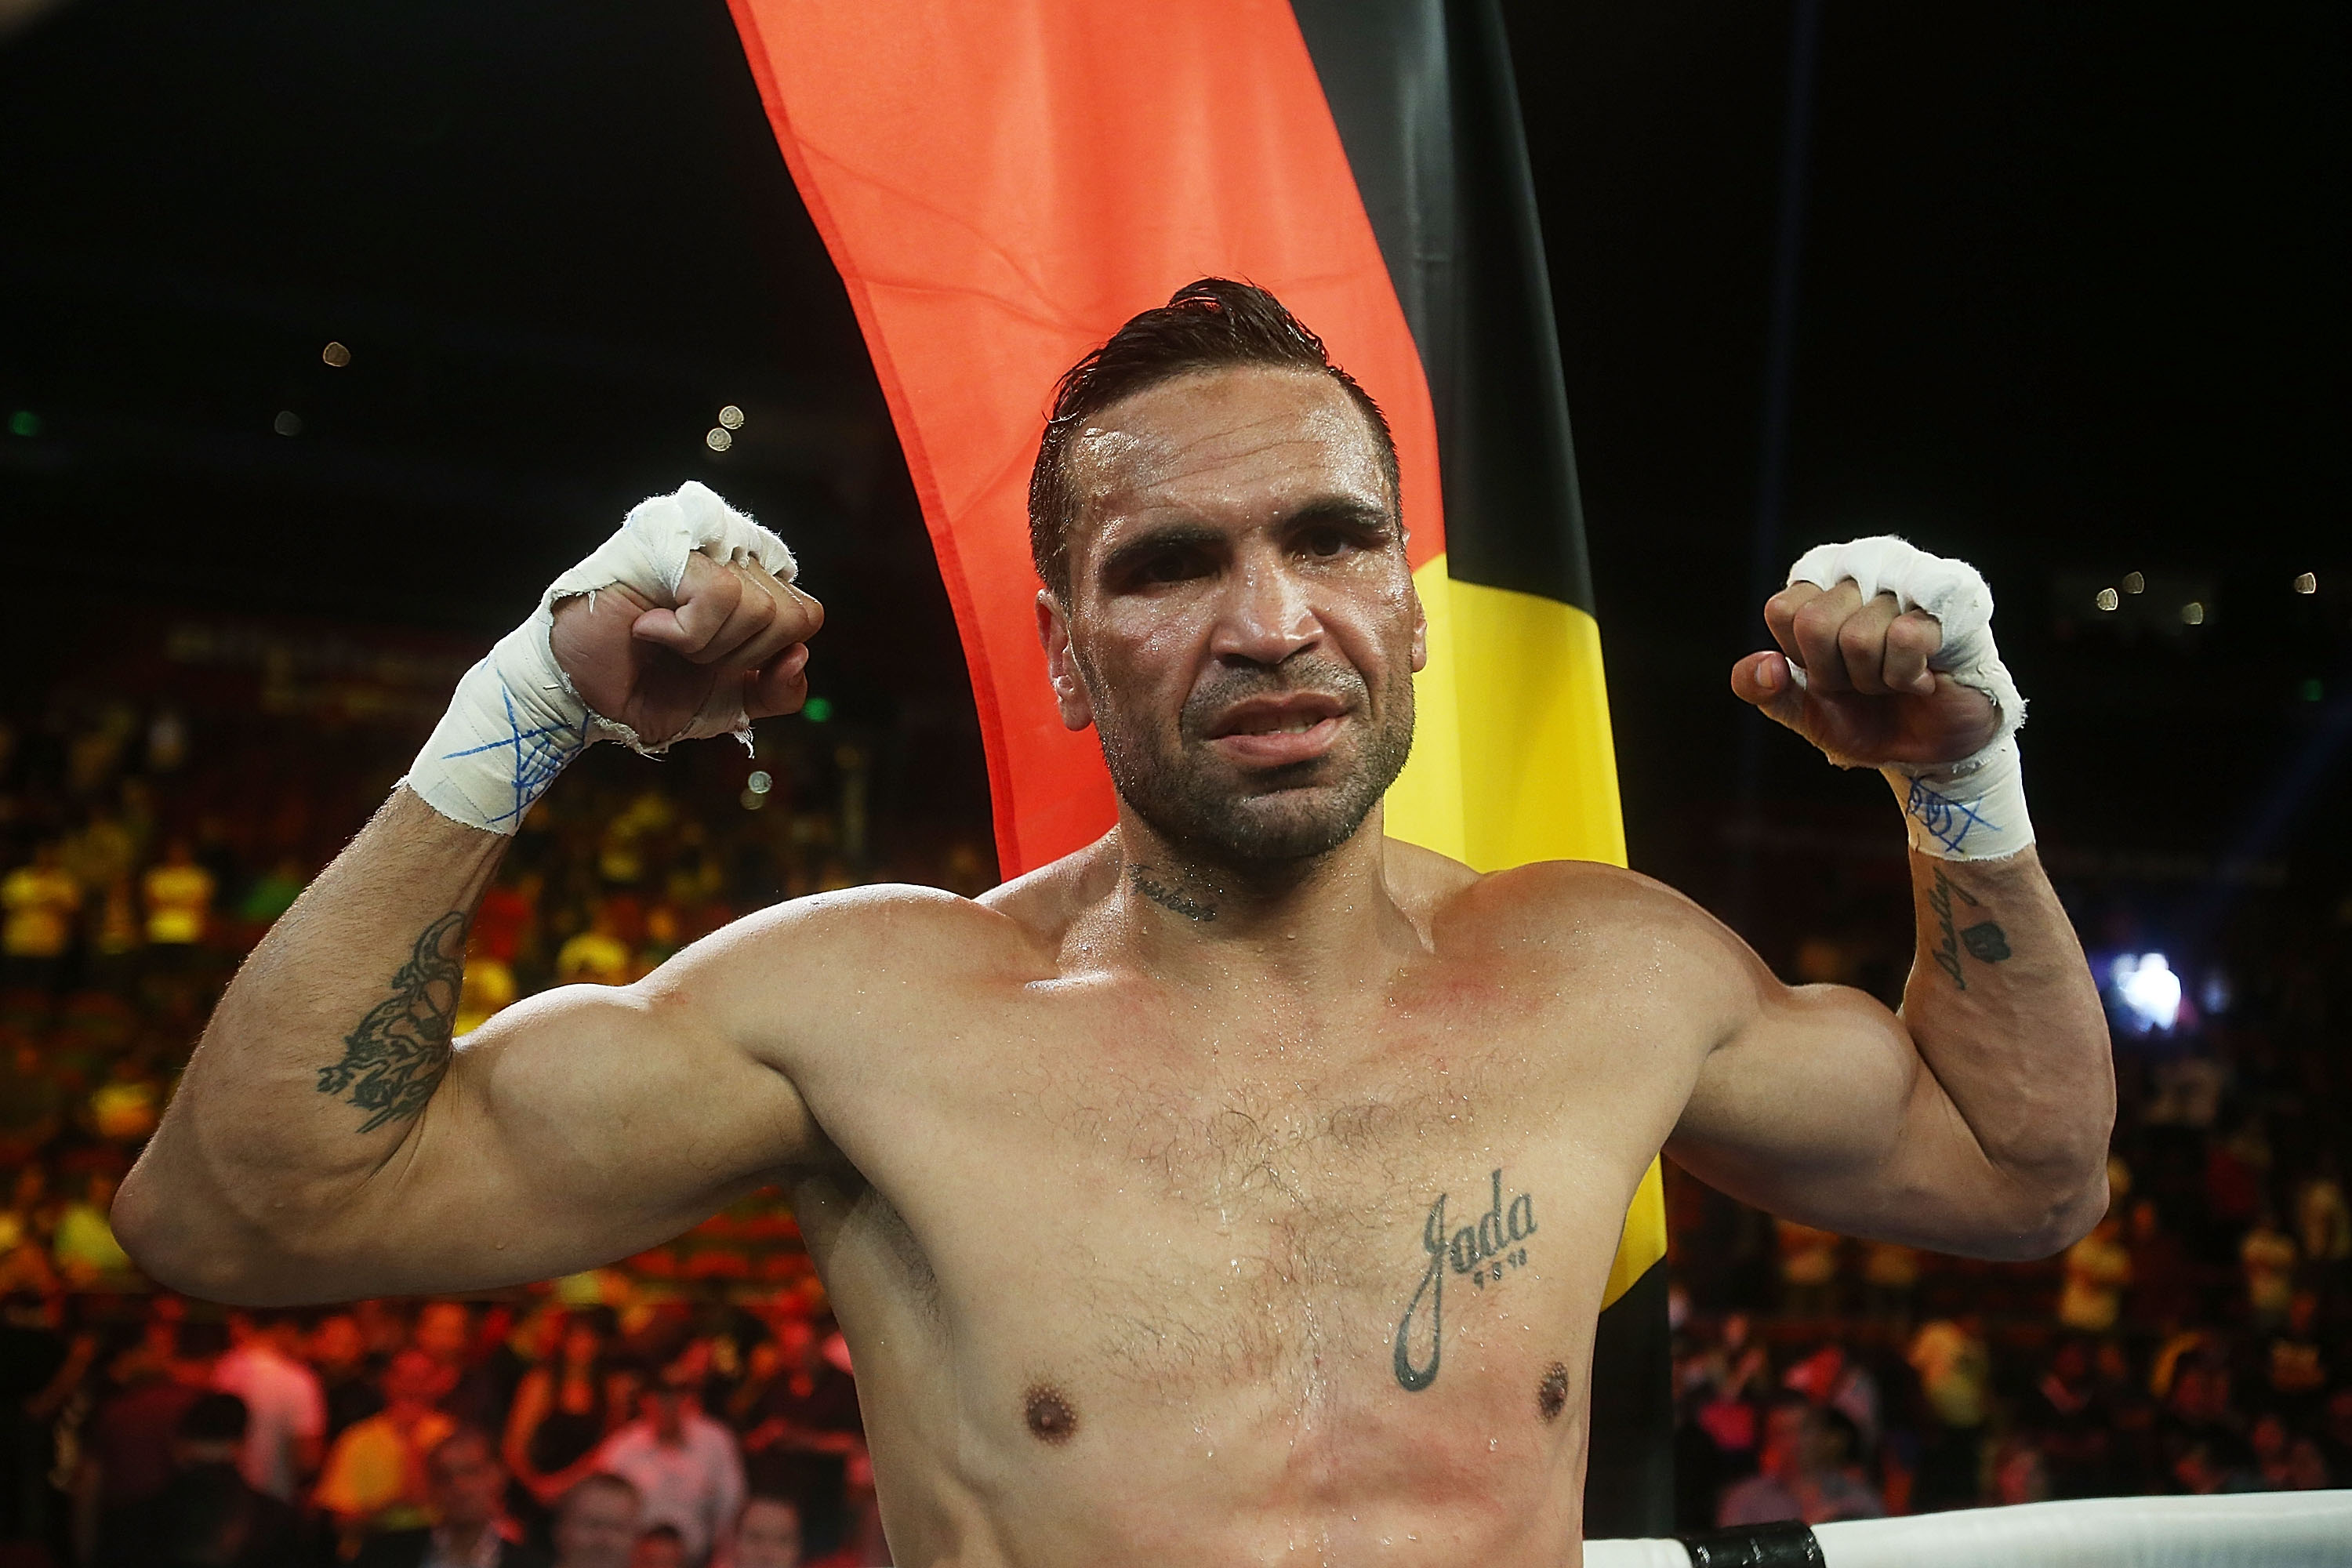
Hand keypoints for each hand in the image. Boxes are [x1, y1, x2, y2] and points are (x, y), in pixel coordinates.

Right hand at [549, 552, 822, 745]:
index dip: (766, 655)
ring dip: (708, 645)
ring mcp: (702, 542)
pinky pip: (721, 594)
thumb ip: (778, 691)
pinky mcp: (669, 541)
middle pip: (791, 613)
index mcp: (754, 585)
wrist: (587, 698)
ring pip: (760, 606)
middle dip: (739, 655)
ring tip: (665, 636)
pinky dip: (686, 632)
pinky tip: (648, 626)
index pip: (806, 614)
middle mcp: (733, 554)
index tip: (718, 663)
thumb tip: (800, 655)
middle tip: (687, 652)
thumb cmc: (652, 689)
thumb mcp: (732, 703)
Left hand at [1730, 580, 1998, 767]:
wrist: (1930, 752)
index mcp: (1818, 591)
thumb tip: (1765, 665)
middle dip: (1838, 674)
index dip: (1802, 658)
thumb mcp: (1803, 712)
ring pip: (1859, 637)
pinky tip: (1923, 676)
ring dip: (1875, 679)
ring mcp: (1904, 584)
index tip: (1827, 672)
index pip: (1782, 611)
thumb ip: (1763, 690)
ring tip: (1897, 678)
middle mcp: (1859, 575)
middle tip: (1865, 681)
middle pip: (1815, 624)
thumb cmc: (1868, 721)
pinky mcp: (1945, 603)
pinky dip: (1906, 675)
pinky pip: (1903, 637)